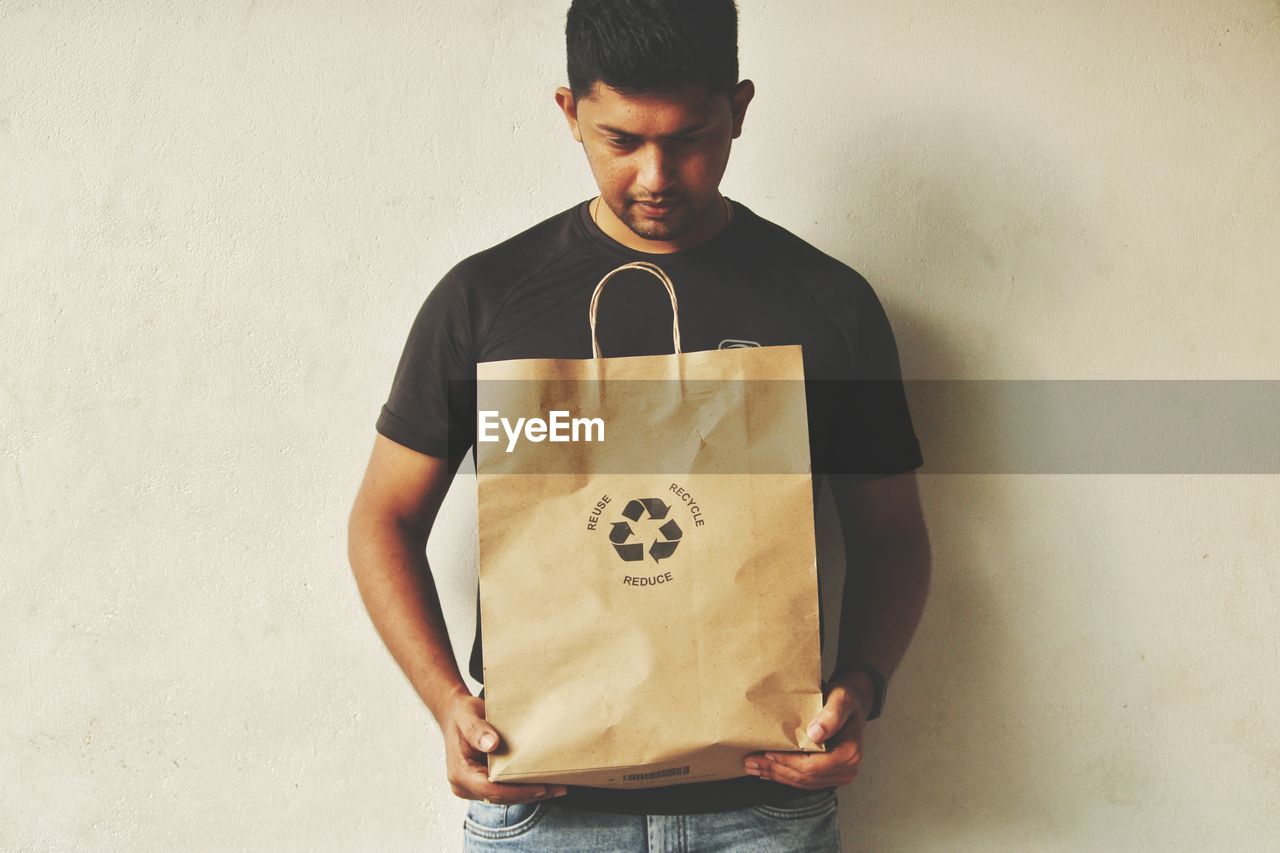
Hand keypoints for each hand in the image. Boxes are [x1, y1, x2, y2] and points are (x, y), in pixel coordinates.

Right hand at [440, 687, 568, 803]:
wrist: (455, 714)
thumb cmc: (462, 714)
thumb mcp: (467, 716)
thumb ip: (477, 730)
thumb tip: (492, 744)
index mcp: (460, 773)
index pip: (490, 790)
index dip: (516, 791)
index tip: (540, 787)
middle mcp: (464, 785)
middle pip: (501, 797)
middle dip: (530, 794)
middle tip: (558, 788)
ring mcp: (473, 787)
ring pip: (504, 797)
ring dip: (530, 794)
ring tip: (558, 787)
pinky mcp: (482, 783)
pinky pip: (504, 790)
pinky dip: (523, 788)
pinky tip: (544, 783)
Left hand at [742, 673, 870, 788]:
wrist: (852, 706)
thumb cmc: (846, 700)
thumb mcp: (841, 699)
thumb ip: (831, 715)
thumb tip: (815, 733)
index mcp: (849, 754)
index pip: (813, 766)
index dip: (788, 762)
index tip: (768, 753)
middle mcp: (846, 769)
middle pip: (805, 777)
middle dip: (776, 770)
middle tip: (750, 762)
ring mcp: (838, 775)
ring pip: (802, 782)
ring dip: (776, 775)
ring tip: (754, 766)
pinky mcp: (829, 775)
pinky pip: (805, 780)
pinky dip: (785, 775)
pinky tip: (768, 771)